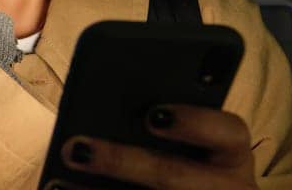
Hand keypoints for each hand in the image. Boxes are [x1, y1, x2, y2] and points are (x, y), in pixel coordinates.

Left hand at [58, 104, 255, 189]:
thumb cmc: (189, 161)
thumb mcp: (190, 143)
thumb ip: (163, 123)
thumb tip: (106, 110)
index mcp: (232, 153)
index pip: (227, 130)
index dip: (192, 121)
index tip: (153, 114)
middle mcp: (227, 186)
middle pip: (175, 175)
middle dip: (123, 162)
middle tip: (78, 147)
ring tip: (59, 178)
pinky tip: (60, 189)